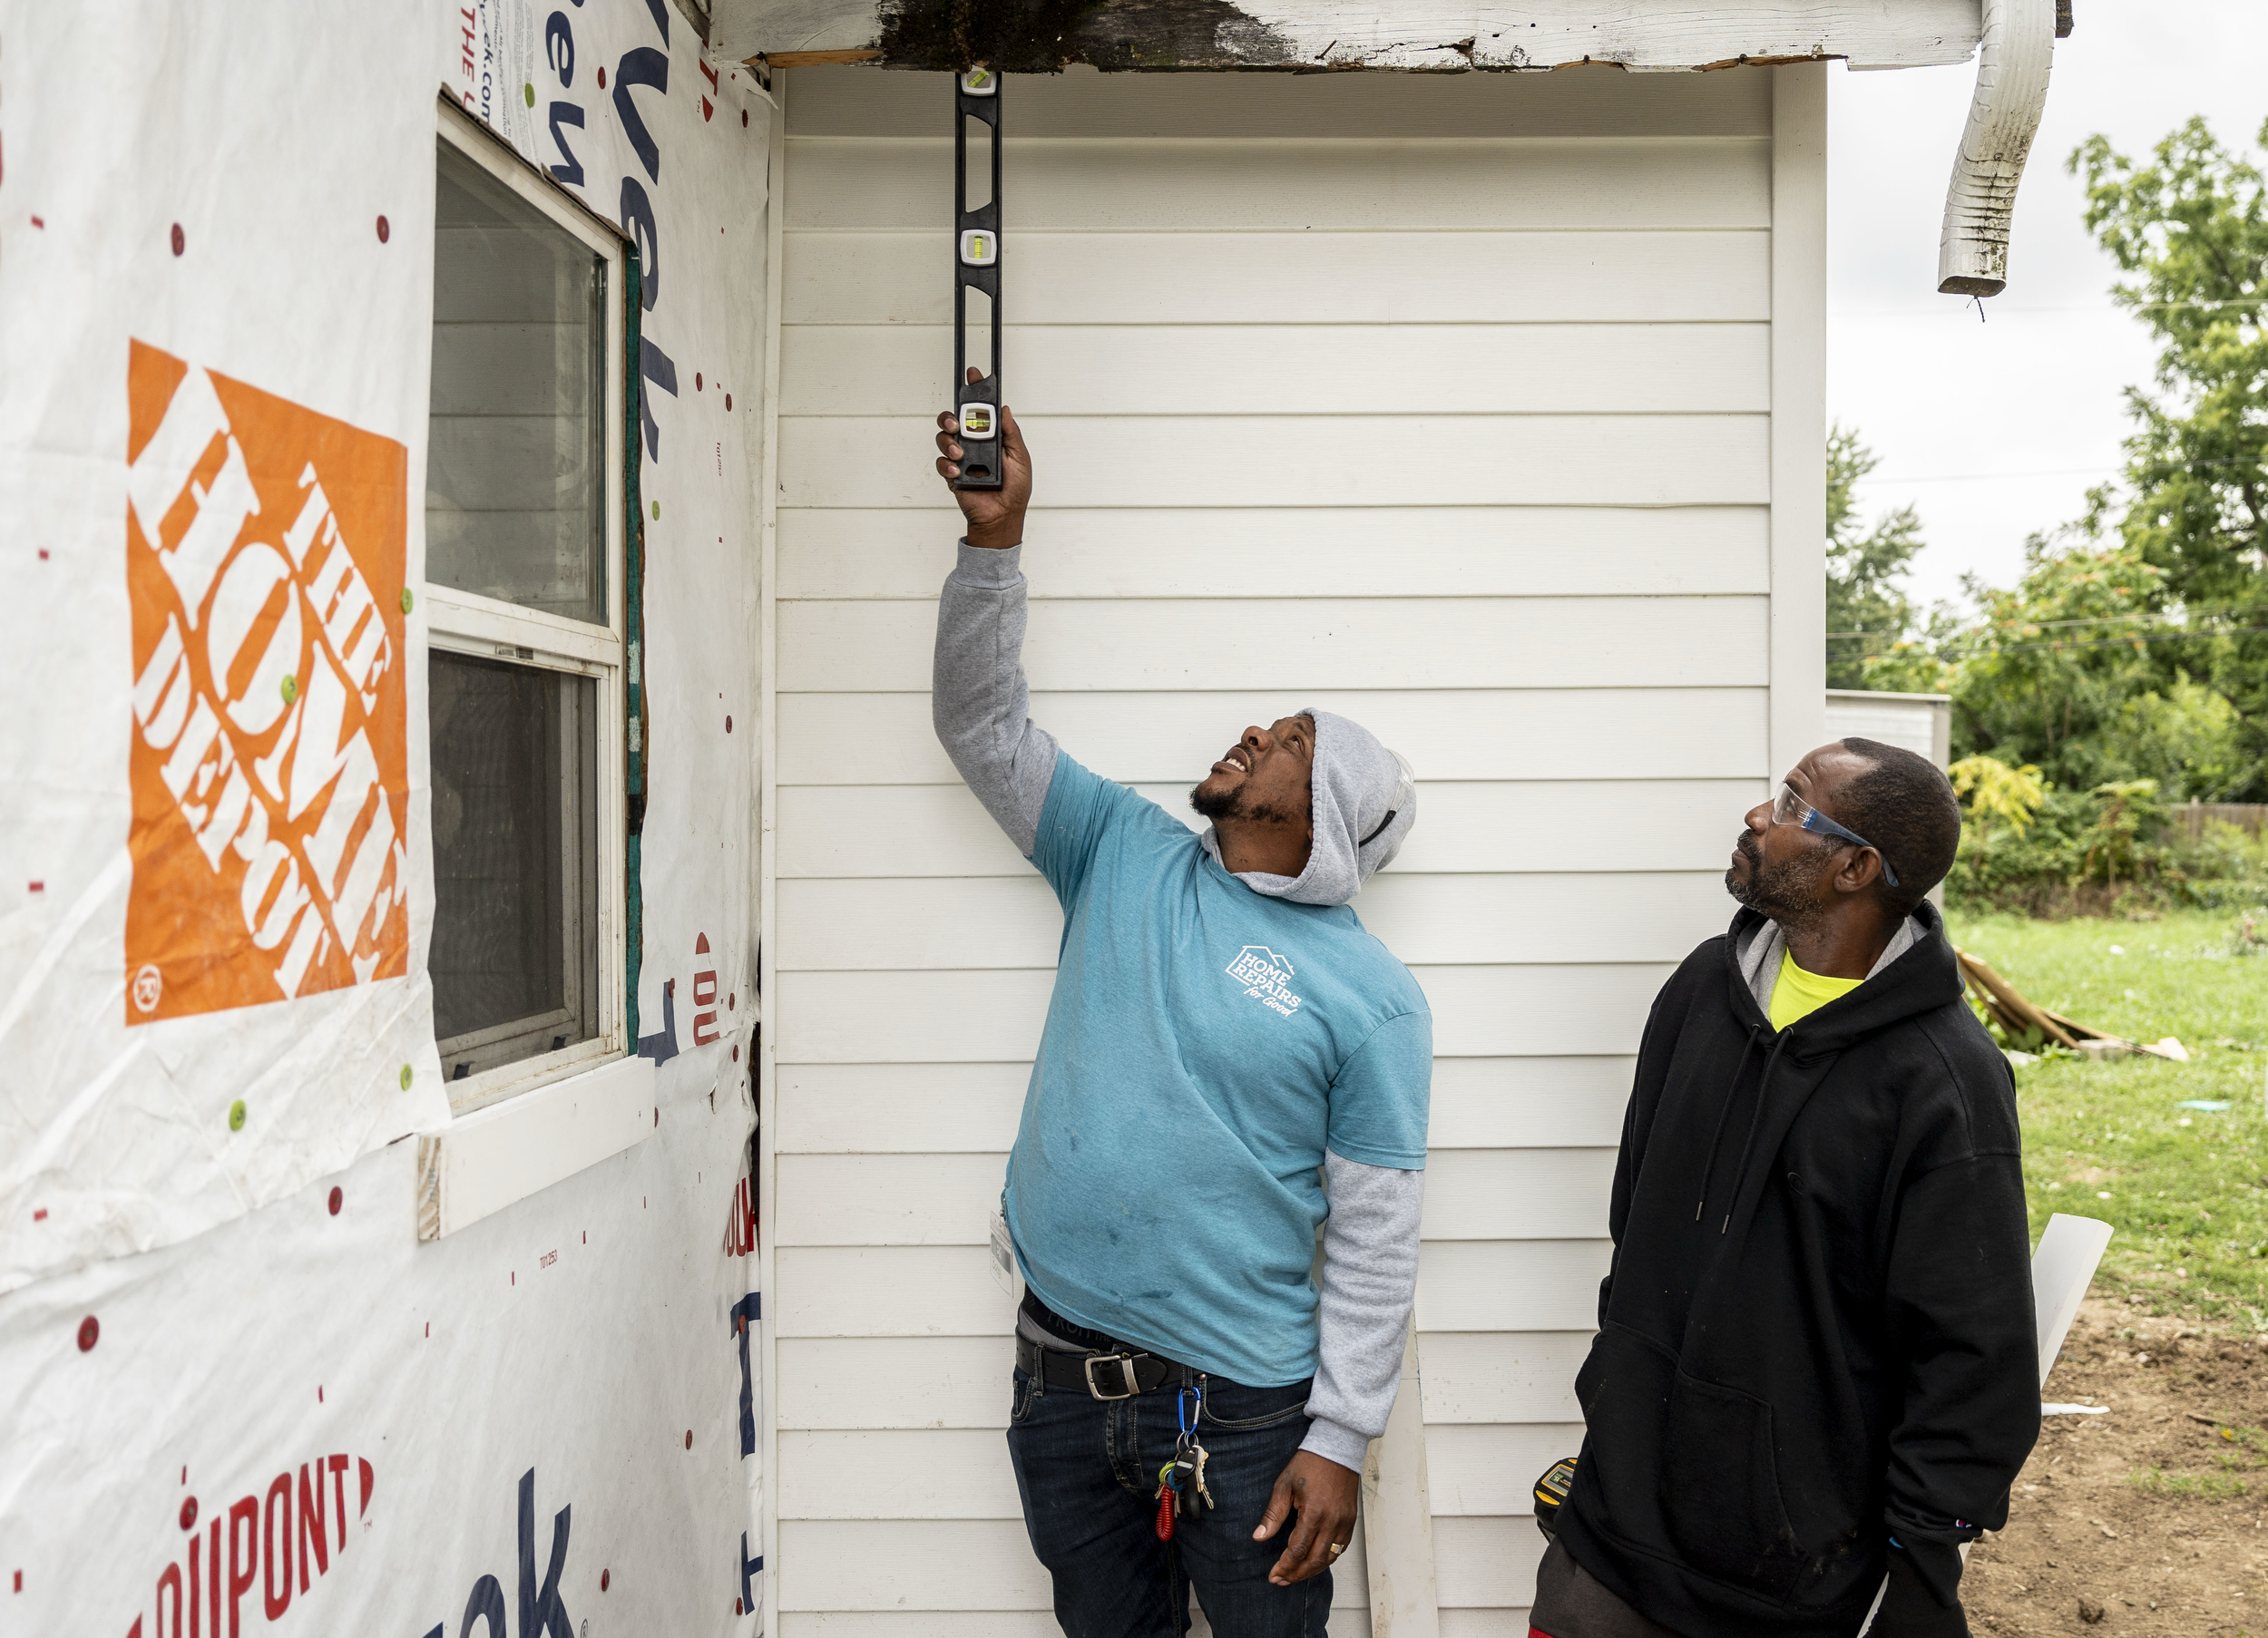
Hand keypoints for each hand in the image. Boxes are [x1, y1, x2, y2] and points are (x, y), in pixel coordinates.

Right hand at [934, 366, 1031, 549]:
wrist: (1004, 516)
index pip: (979, 410)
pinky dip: (947, 464)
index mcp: (990, 437)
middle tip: (957, 422)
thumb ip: (1011, 433)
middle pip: (954, 420)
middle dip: (951, 416)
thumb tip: (1003, 409)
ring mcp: (960, 458)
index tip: (973, 374)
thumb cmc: (1015, 490)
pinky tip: (957, 469)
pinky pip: (941, 463)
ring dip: (949, 442)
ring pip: (944, 438)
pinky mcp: (951, 474)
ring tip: (959, 453)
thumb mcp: (1020, 457)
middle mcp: (972, 444)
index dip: (974, 391)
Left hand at [1253, 1449, 1358, 1585]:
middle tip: (1281, 1580)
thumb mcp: (1284, 1485)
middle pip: (1314, 1561)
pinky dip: (1326, 1560)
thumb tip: (1259, 1537)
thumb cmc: (1309, 1463)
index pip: (1298, 1550)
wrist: (1337, 1449)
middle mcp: (1332, 1522)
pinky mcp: (1351, 1521)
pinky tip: (1314, 1562)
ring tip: (1294, 1576)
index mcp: (1314, 1513)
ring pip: (1329, 1558)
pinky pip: (1340, 1549)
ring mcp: (1344, 1523)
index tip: (1273, 1574)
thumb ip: (1273, 1514)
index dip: (1284, 1566)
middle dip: (1296, 1574)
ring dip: (1311, 1571)